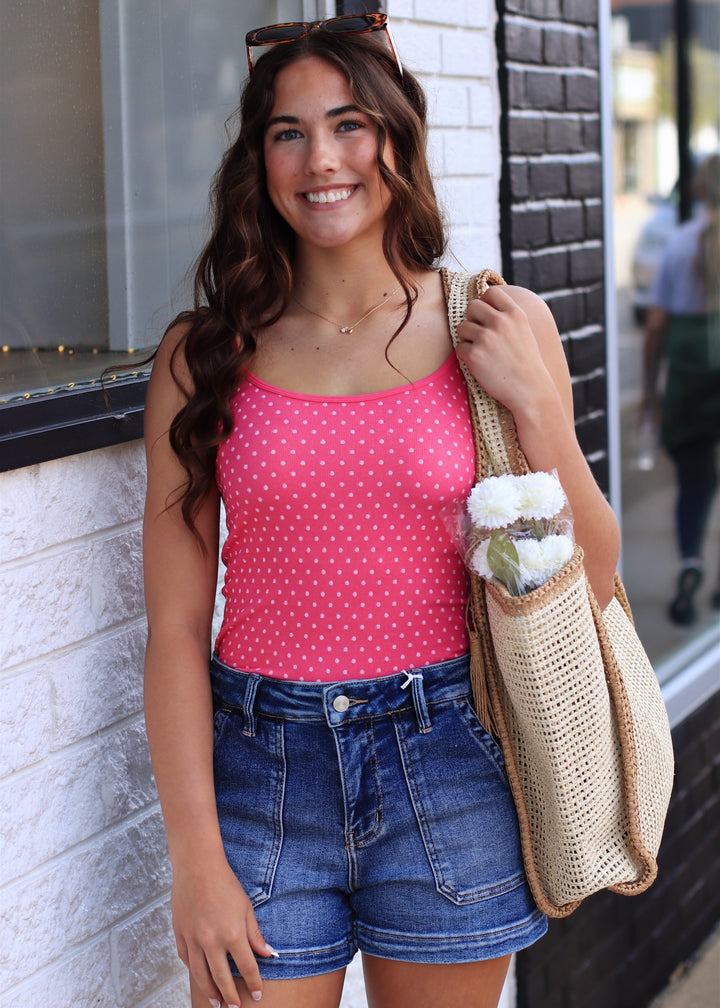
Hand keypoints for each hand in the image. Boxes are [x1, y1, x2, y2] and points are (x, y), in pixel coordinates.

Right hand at [171, 856, 275, 1005]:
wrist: (197, 866)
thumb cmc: (224, 884)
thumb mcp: (246, 907)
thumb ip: (255, 934)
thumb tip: (268, 953)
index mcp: (232, 933)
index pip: (246, 967)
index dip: (253, 982)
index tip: (258, 993)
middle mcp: (211, 941)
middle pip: (222, 978)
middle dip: (231, 996)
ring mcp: (193, 939)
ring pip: (201, 975)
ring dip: (210, 991)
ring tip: (217, 1002)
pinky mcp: (180, 934)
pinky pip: (187, 959)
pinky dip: (194, 970)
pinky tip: (200, 976)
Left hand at [454, 285, 556, 416]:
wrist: (529, 390)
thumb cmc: (526, 362)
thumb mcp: (524, 330)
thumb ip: (507, 316)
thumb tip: (484, 302)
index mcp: (515, 313)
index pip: (491, 292)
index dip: (485, 303)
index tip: (488, 316)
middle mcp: (500, 322)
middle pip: (472, 306)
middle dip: (473, 319)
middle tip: (481, 335)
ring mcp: (486, 338)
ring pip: (462, 327)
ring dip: (468, 338)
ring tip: (483, 351)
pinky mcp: (474, 355)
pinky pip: (460, 347)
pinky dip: (466, 356)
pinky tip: (481, 364)